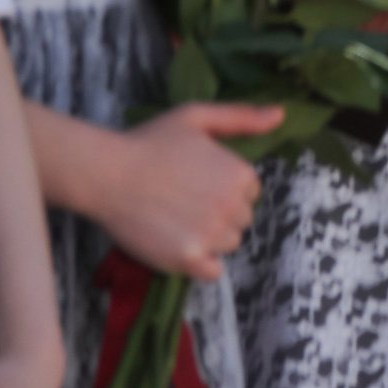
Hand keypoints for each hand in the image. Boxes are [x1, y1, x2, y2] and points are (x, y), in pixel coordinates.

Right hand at [84, 104, 281, 279]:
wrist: (106, 173)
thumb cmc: (149, 142)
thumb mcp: (197, 117)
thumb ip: (242, 117)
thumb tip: (281, 115)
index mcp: (240, 173)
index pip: (251, 192)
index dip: (226, 188)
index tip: (200, 183)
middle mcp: (232, 205)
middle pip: (243, 220)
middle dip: (221, 213)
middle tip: (186, 202)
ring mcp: (211, 234)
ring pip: (229, 245)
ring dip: (211, 239)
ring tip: (179, 221)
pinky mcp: (187, 258)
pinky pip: (213, 272)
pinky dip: (202, 265)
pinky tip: (182, 247)